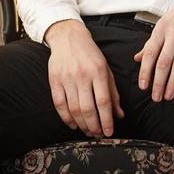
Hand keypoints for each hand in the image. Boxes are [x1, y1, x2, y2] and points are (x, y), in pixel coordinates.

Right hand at [45, 20, 124, 137]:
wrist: (69, 38)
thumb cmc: (90, 55)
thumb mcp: (107, 70)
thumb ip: (113, 93)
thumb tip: (119, 114)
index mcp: (98, 72)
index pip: (103, 101)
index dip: (106, 120)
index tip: (109, 132)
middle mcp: (82, 75)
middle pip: (88, 108)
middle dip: (94, 126)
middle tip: (98, 135)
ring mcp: (67, 78)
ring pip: (74, 109)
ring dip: (82, 124)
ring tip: (88, 131)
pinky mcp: (54, 80)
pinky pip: (59, 104)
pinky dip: (66, 118)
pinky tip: (73, 124)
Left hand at [133, 0, 173, 100]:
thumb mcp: (163, 24)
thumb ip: (151, 43)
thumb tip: (138, 58)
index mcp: (161, 30)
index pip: (150, 54)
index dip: (145, 72)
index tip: (143, 86)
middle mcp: (173, 34)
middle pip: (163, 63)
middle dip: (158, 83)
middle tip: (155, 97)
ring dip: (173, 83)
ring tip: (168, 96)